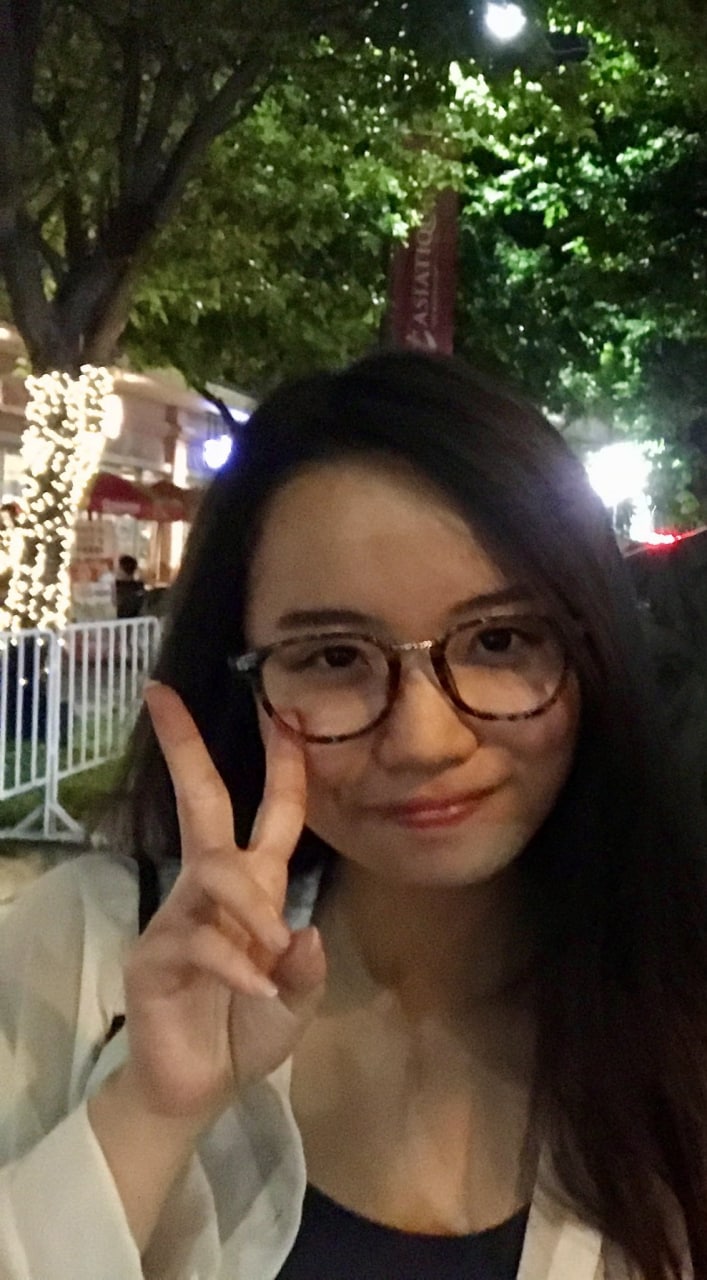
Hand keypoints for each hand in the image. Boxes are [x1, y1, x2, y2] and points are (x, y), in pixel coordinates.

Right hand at [118, 682, 325, 1123]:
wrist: (196, 1088)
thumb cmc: (247, 1032)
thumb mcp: (295, 1002)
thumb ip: (304, 971)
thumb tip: (302, 931)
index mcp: (254, 886)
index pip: (272, 813)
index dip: (282, 766)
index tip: (281, 712)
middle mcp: (212, 888)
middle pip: (201, 802)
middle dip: (186, 748)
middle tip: (163, 697)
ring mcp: (179, 917)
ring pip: (214, 875)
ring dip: (251, 908)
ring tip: (276, 951)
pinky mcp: (155, 956)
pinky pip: (200, 943)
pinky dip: (235, 966)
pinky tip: (257, 992)